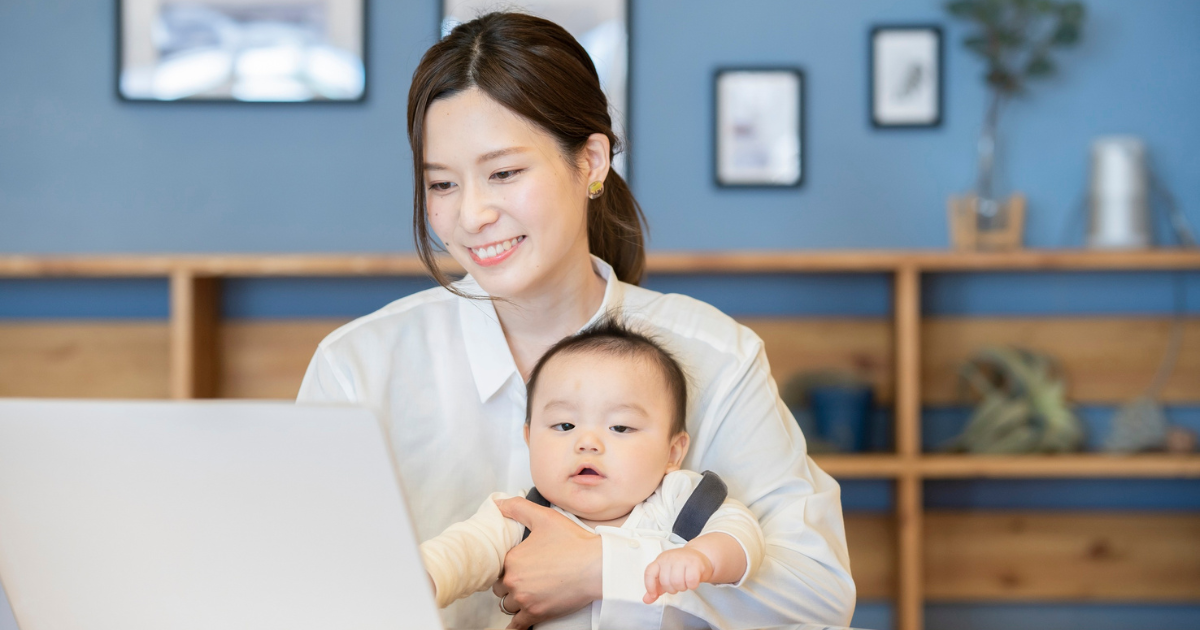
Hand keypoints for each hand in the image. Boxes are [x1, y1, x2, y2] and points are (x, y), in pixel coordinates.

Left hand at [492, 497, 601, 629]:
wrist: (596, 566)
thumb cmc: (574, 543)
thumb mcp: (544, 517)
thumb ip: (518, 508)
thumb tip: (498, 503)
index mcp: (513, 559)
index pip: (498, 567)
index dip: (508, 566)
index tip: (520, 565)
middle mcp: (514, 581)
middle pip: (500, 588)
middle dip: (510, 584)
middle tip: (525, 579)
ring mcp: (525, 599)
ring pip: (508, 605)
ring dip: (515, 601)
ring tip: (527, 594)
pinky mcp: (537, 613)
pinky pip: (517, 624)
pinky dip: (515, 625)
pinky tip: (514, 626)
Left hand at [643, 547, 713, 603]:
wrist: (699, 556)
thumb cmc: (681, 566)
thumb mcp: (666, 575)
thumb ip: (656, 587)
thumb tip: (647, 600)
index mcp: (660, 560)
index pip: (649, 573)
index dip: (650, 586)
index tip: (654, 594)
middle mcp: (669, 558)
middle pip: (665, 582)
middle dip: (672, 589)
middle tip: (677, 584)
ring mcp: (682, 559)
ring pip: (677, 582)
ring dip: (682, 587)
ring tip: (685, 582)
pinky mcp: (694, 562)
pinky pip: (691, 581)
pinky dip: (692, 585)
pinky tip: (693, 581)